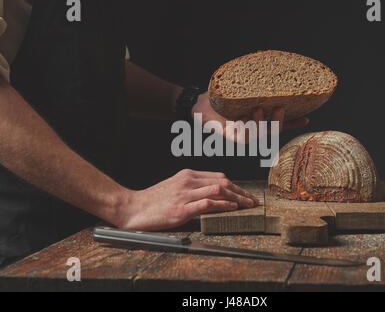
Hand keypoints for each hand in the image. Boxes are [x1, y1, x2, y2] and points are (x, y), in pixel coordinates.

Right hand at [118, 169, 258, 230]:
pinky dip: (223, 205)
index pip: (219, 177)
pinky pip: (207, 203)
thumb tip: (212, 194)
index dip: (236, 186)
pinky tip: (232, 208)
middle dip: (242, 191)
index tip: (246, 194)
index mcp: (187, 175)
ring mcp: (185, 195)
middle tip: (253, 201)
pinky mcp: (181, 209)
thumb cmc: (152, 200)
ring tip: (249, 205)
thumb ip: (192, 188)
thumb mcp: (174, 187)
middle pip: (223, 182)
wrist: (130, 207)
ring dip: (238, 198)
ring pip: (219, 191)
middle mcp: (188, 181)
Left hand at [192, 93, 309, 142]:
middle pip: (272, 131)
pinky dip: (244, 129)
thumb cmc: (221, 97)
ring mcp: (241, 135)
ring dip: (259, 124)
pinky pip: (241, 138)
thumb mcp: (241, 90)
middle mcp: (252, 129)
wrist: (199, 103)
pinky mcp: (228, 137)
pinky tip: (242, 119)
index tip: (307, 119)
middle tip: (278, 107)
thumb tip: (272, 69)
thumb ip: (255, 87)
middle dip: (278, 121)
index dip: (293, 123)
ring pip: (257, 136)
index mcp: (258, 120)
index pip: (280, 123)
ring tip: (257, 109)